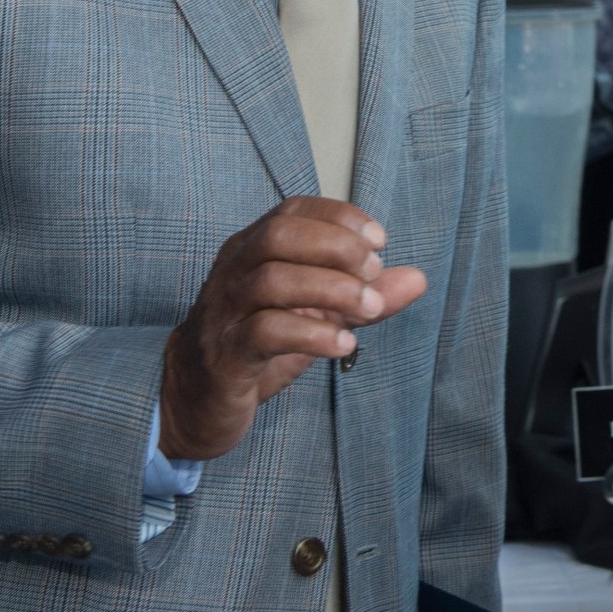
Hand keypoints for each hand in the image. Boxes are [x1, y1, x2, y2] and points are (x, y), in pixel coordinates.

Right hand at [158, 197, 426, 461]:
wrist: (193, 401)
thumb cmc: (259, 347)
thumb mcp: (317, 315)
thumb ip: (363, 294)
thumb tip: (419, 278)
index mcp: (250, 249)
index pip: (292, 211)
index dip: (338, 217)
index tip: (379, 240)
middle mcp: (232, 272)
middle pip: (278, 236)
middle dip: (335, 247)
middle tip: (374, 271)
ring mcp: (223, 313)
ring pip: (271, 281)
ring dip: (331, 290)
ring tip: (370, 310)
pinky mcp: (224, 356)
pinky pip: (264, 333)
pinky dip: (312, 334)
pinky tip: (345, 345)